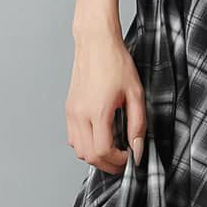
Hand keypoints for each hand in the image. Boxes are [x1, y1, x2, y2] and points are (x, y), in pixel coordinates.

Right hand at [67, 29, 146, 174]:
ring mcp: (72, 112)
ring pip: (79, 150)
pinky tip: (100, 136)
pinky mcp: (69, 108)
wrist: (96, 43)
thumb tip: (137, 148)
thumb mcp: (136, 94)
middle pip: (89, 156)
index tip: (130, 158)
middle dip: (108, 163)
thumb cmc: (116, 63)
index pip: (103, 152)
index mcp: (97, 111)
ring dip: (96, 155)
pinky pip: (73, 137)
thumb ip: (138, 125)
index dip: (118, 161)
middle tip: (124, 159)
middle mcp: (80, 114)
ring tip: (113, 149)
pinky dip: (86, 144)